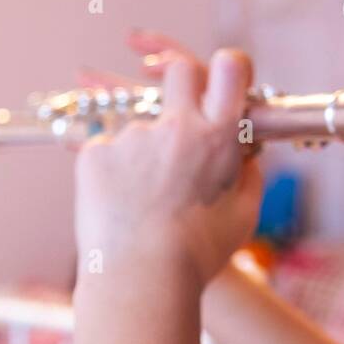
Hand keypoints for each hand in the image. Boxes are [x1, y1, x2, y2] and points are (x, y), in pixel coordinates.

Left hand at [73, 32, 262, 290]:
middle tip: (178, 114)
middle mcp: (177, 126)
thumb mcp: (245, 213)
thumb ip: (247, 172)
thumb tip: (242, 151)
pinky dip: (113, 173)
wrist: (141, 279)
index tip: (223, 77)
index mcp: (219, 136)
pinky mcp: (96, 152)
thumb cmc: (200, 253)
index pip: (230, 67)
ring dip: (143, 151)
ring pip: (140, 126)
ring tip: (143, 202)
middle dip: (178, 80)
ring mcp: (133, 136)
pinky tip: (119, 208)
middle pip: (178, 70)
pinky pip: (107, 150)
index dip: (229, 65)